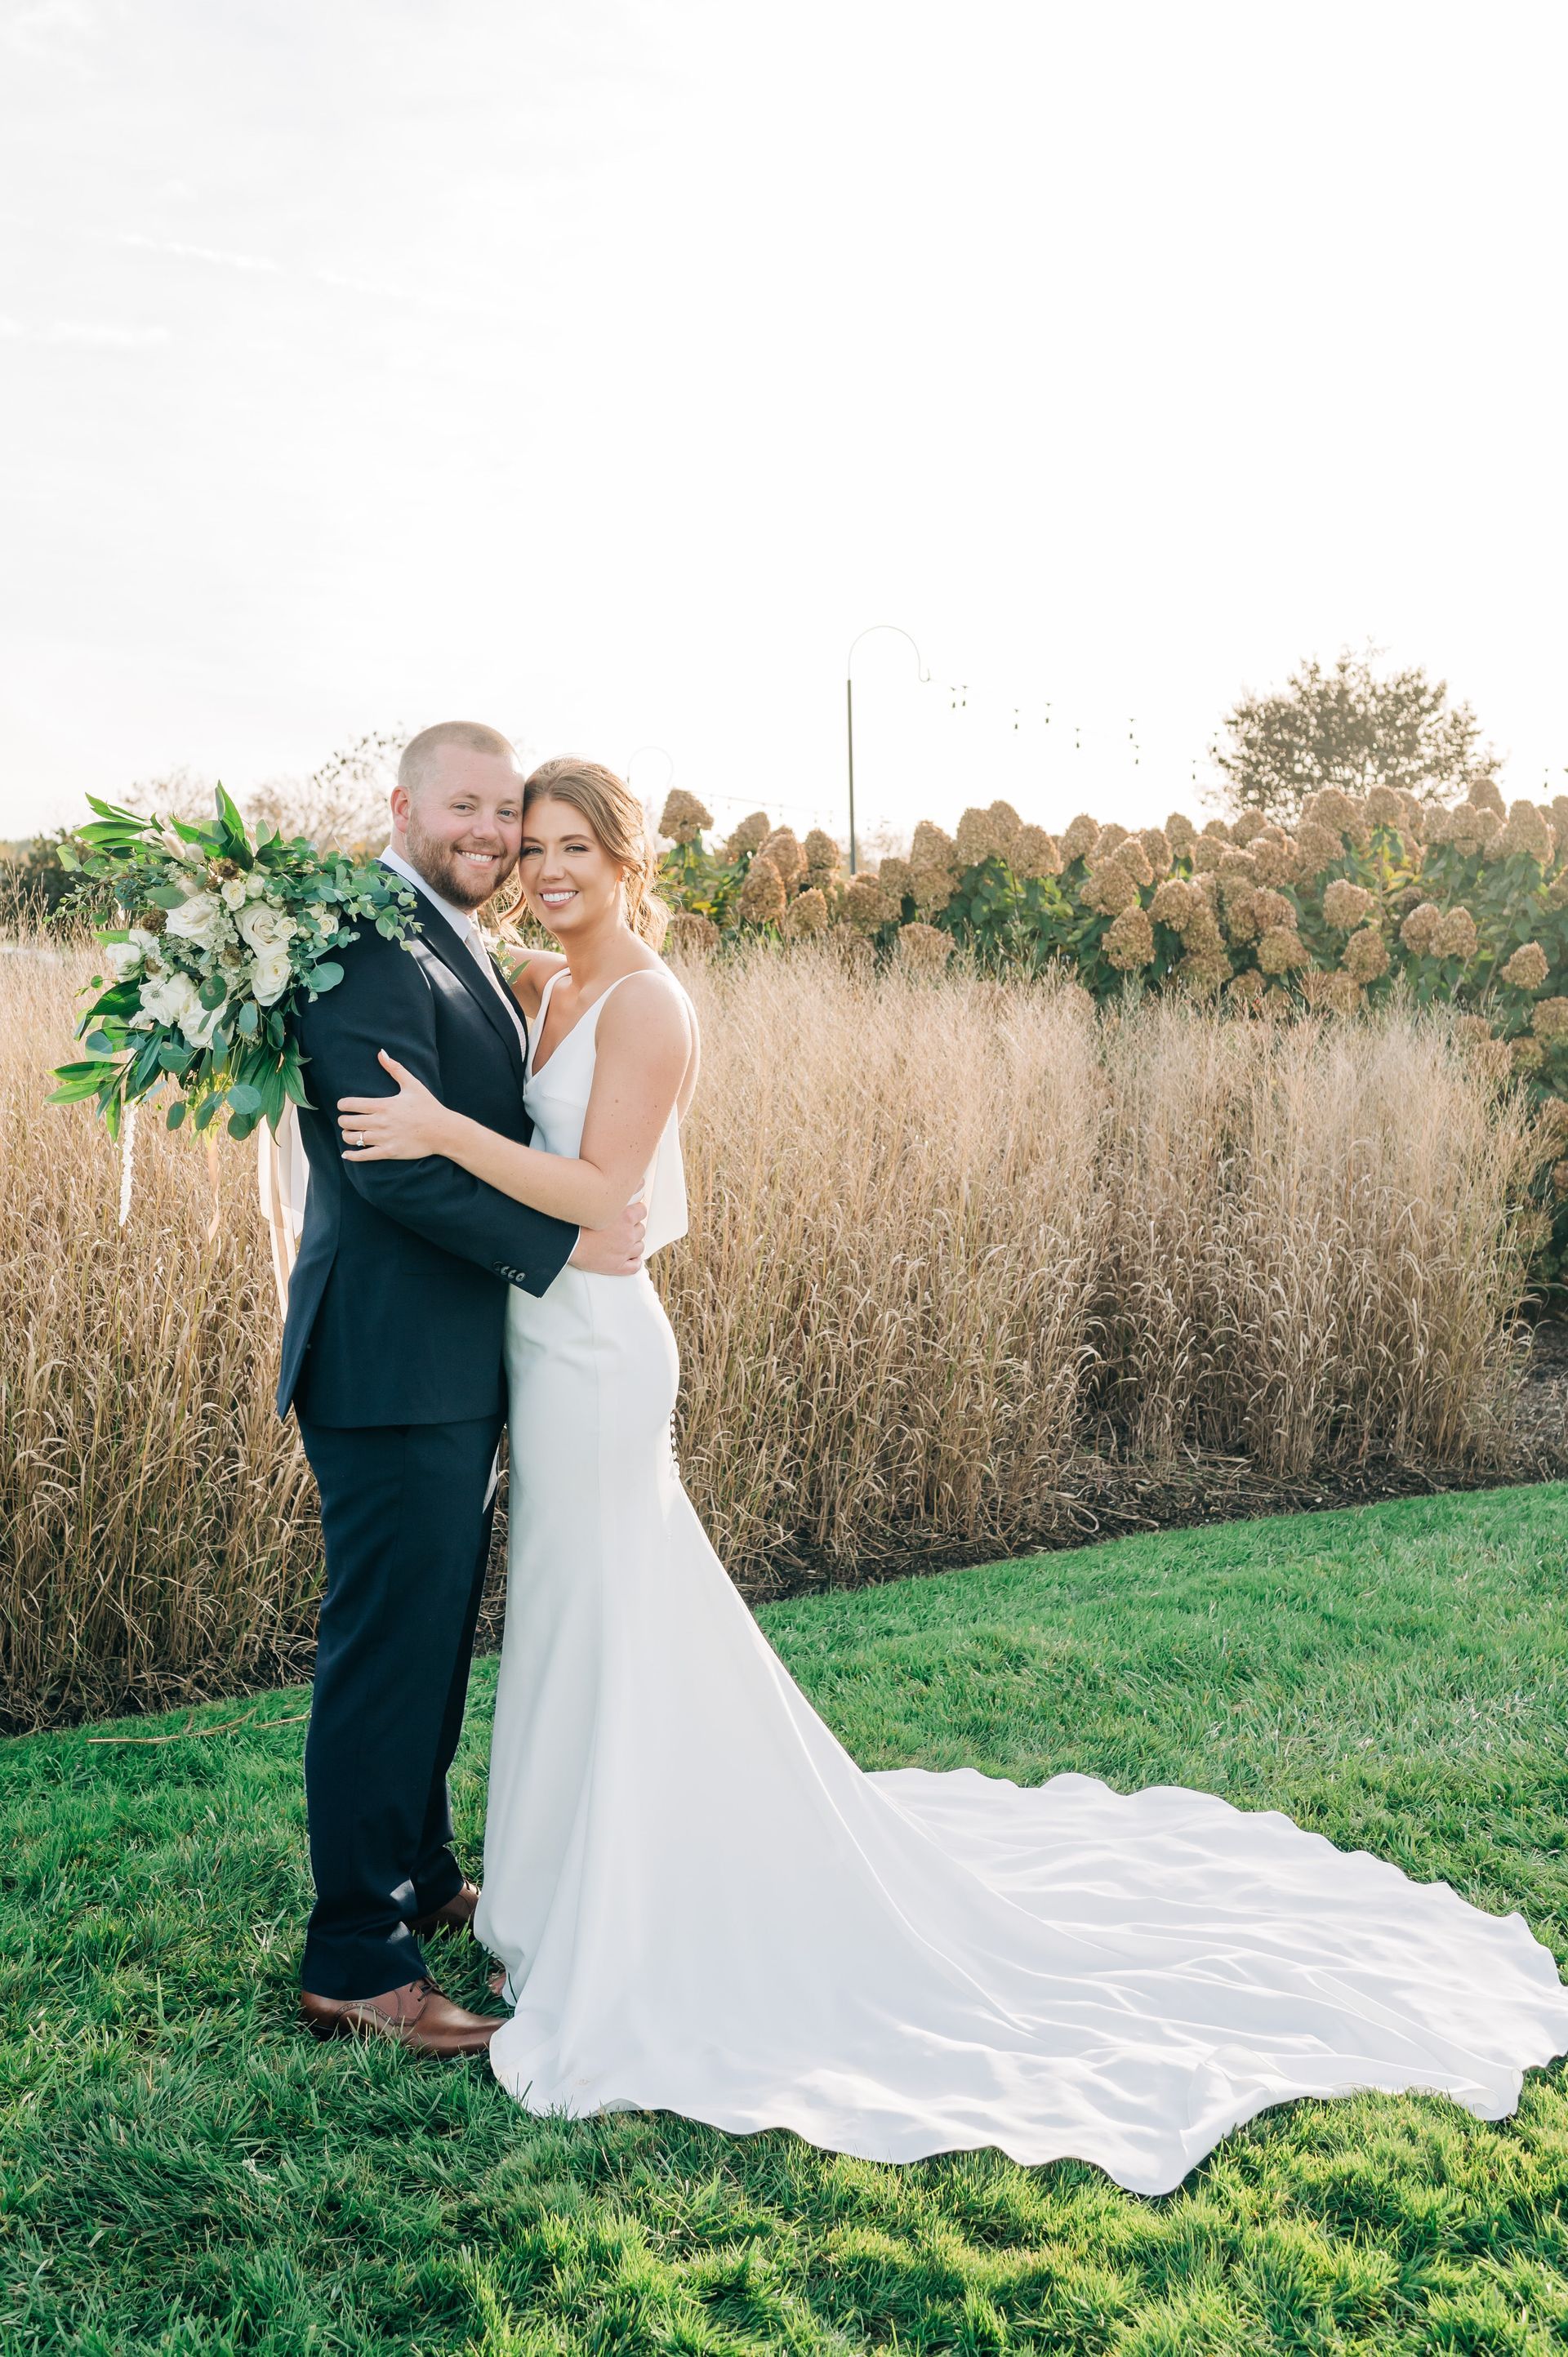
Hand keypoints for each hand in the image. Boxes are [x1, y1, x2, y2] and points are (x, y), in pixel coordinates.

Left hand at [339, 1052, 453, 1160]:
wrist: (443, 1131)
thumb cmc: (428, 1107)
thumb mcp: (412, 1085)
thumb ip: (395, 1068)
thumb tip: (381, 1052)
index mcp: (383, 1105)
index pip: (351, 1104)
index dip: (342, 1105)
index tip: (342, 1106)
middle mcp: (380, 1122)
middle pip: (348, 1121)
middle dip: (343, 1120)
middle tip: (346, 1120)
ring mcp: (384, 1138)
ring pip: (353, 1138)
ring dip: (347, 1135)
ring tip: (350, 1133)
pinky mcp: (389, 1152)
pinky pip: (364, 1156)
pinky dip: (352, 1155)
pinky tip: (346, 1154)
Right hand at [569, 1193, 647, 1275]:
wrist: (565, 1241)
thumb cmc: (577, 1221)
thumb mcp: (598, 1200)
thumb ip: (617, 1193)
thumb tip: (636, 1183)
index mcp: (626, 1217)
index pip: (642, 1211)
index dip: (635, 1212)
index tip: (629, 1212)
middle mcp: (627, 1234)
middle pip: (640, 1229)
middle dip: (633, 1228)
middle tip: (621, 1227)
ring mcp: (624, 1252)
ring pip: (639, 1246)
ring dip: (633, 1243)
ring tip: (622, 1241)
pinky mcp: (617, 1266)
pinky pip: (635, 1265)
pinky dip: (634, 1261)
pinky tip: (629, 1257)